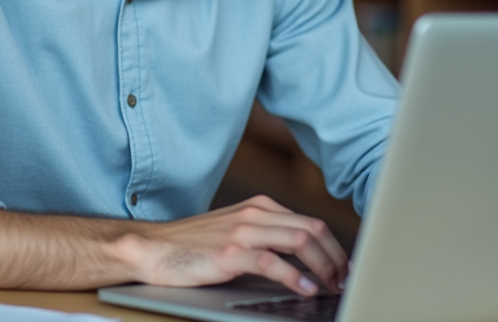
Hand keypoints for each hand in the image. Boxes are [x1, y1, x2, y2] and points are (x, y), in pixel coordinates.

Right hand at [124, 195, 348, 296]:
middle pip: (312, 229)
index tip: (343, 268)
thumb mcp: (236, 233)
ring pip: (300, 241)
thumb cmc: (193, 246)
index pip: (310, 222)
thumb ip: (266, 238)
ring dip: (323, 266)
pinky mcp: (231, 252)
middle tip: (343, 280)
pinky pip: (273, 262)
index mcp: (260, 207)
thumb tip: (301, 263)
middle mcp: (256, 213)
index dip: (333, 247)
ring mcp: (243, 231)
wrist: (153, 248)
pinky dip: (296, 277)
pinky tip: (306, 289)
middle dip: (335, 257)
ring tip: (331, 286)